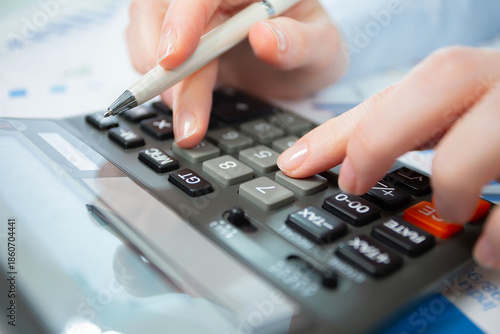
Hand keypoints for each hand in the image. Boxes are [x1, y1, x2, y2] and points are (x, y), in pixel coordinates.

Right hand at [127, 0, 347, 147]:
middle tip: (177, 108)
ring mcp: (197, 15)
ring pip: (150, 31)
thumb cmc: (313, 50)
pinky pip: (152, 50)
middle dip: (163, 64)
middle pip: (163, 10)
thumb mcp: (323, 48)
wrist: (302, 64)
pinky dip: (160, 80)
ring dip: (160, 78)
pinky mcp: (185, 38)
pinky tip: (179, 102)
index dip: (182, 21)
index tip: (172, 59)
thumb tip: (263, 37)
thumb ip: (300, 42)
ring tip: (185, 119)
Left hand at [278, 46, 499, 268]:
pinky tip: (487, 252)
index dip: (338, 130)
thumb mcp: (449, 124)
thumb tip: (332, 164)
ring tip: (446, 209)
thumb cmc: (494, 122)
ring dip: (455, 176)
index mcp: (465, 78)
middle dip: (385, 134)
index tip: (295, 164)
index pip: (389, 93)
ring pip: (493, 129)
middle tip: (356, 183)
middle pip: (443, 78)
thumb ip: (400, 135)